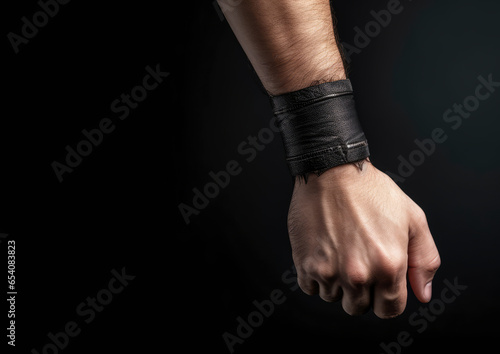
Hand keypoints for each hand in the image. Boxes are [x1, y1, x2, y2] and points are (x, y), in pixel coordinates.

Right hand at [287, 160, 440, 317]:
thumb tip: (422, 293)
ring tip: (339, 252)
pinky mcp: (305, 264)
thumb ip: (425, 260)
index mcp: (389, 266)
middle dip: (361, 291)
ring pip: (333, 298)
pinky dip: (316, 276)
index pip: (389, 310)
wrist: (331, 172)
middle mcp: (358, 274)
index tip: (380, 284)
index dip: (386, 298)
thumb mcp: (413, 218)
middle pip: (358, 307)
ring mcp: (329, 271)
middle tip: (358, 262)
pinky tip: (323, 253)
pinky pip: (310, 288)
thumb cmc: (370, 191)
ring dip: (337, 282)